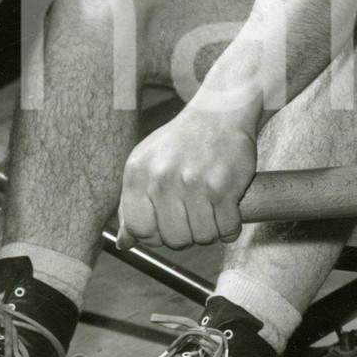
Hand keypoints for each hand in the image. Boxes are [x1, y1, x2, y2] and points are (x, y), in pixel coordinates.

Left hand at [116, 106, 256, 250]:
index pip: (138, 229)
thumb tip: (125, 243)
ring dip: (210, 230)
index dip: (154, 235)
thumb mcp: (147, 164)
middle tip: (193, 214)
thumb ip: (132, 203)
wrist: (220, 113)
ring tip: (210, 208)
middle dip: (186, 234)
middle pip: (173, 240)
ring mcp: (194, 183)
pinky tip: (227, 208)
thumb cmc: (181, 142)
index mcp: (138, 172)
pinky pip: (227, 230)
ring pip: (202, 238)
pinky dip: (231, 227)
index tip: (166, 225)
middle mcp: (162, 178)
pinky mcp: (224, 187)